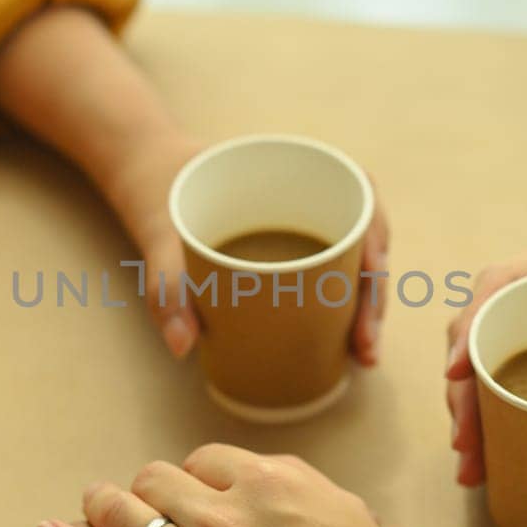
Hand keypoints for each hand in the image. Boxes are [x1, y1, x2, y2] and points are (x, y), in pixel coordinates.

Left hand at [36, 450, 464, 526]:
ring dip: (100, 507)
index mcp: (267, 484)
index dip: (195, 476)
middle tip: (140, 504)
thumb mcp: (349, 518)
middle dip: (147, 489)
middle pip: (157, 480)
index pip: (207, 460)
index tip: (192, 492)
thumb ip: (303, 488)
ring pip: (121, 516)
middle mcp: (221, 515)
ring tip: (89, 508)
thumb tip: (276, 478)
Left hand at [109, 146, 392, 368]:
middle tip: (366, 347)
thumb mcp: (158, 237)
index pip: (359, 195)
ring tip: (363, 355)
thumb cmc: (160, 198)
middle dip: (375, 296)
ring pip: (356, 263)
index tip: (371, 277)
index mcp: (291, 172)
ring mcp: (305, 227)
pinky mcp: (294, 252)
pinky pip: (333, 274)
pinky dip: (346, 308)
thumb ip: (167, 288)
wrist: (149, 181)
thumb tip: (182, 347)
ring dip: (367, 308)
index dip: (377, 238)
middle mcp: (309, 197)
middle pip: (366, 241)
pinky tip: (348, 346)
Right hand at [446, 221, 526, 486]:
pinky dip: (492, 400)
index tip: (455, 374)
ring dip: (470, 400)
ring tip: (473, 460)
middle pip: (483, 322)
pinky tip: (492, 446)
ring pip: (488, 343)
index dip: (470, 326)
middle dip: (463, 386)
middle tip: (467, 446)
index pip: (502, 282)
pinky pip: (508, 356)